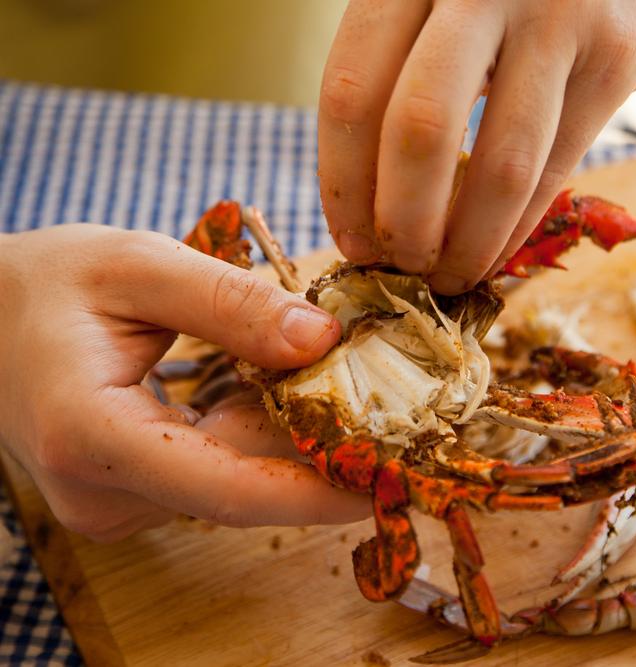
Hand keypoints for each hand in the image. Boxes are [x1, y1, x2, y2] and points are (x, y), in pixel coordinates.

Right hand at [0, 225, 369, 541]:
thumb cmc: (49, 282)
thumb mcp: (138, 266)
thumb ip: (230, 303)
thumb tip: (324, 341)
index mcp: (90, 436)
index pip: (223, 489)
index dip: (313, 492)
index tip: (386, 483)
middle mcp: (102, 491)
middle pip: (241, 486)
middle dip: (322, 453)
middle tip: (400, 420)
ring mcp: (115, 501)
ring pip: (235, 477)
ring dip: (294, 437)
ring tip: (355, 388)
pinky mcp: (132, 493)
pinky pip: (216, 467)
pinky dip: (260, 432)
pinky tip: (293, 390)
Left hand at [318, 0, 635, 292]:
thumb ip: (410, 56)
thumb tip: (372, 185)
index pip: (354, 86)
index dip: (343, 179)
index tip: (350, 239)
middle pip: (418, 129)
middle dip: (403, 221)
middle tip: (398, 267)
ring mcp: (557, 17)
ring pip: (499, 163)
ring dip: (467, 242)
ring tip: (448, 277)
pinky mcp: (617, 55)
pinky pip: (556, 166)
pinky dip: (518, 226)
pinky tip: (495, 253)